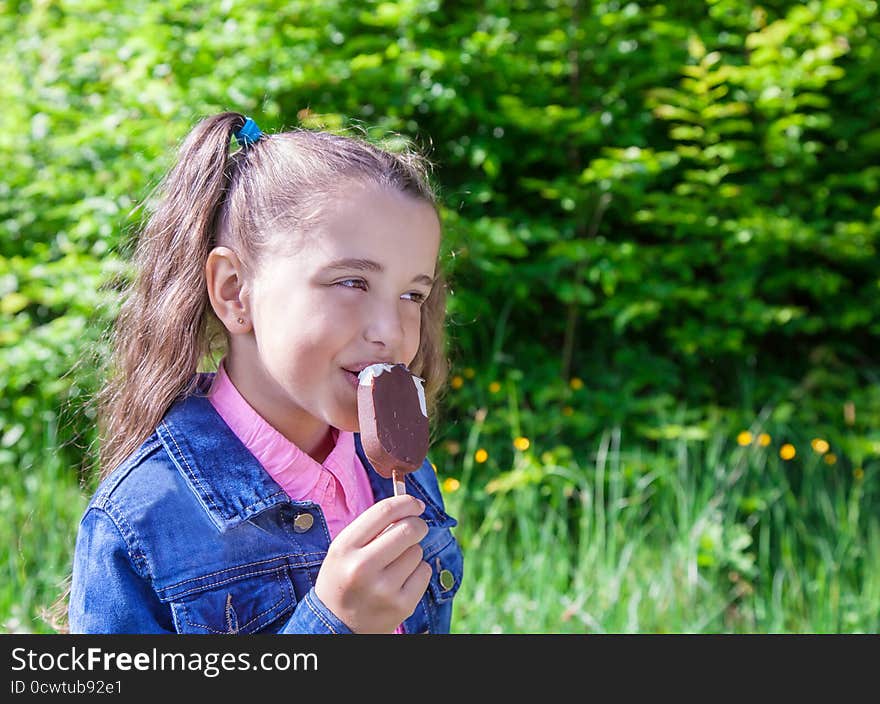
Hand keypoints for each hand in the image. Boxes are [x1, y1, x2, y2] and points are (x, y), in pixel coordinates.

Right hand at [314, 495, 431, 632]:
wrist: (336, 627)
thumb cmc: (344, 578)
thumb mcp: (343, 550)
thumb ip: (371, 528)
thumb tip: (409, 507)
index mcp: (344, 548)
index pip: (384, 512)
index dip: (405, 502)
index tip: (415, 504)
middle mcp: (362, 568)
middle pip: (408, 529)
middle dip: (418, 525)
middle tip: (415, 529)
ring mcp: (384, 589)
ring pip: (417, 551)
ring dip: (412, 552)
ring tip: (394, 566)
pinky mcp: (401, 605)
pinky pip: (425, 571)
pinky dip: (418, 572)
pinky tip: (401, 581)